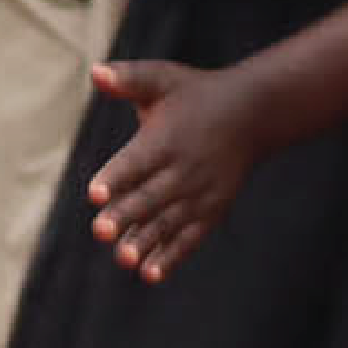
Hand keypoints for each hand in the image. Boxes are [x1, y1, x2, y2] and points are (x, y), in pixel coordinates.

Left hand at [87, 55, 259, 280]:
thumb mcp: (162, 78)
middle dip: (125, 215)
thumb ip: (128, 78)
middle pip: (149, 197)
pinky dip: (171, 256)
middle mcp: (182, 171)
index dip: (115, 177)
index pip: (136, 162)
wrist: (252, 114)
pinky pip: (190, 237)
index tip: (95, 194)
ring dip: (146, 241)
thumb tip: (96, 72)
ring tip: (124, 259)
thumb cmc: (196, 94)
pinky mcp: (212, 210)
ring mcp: (200, 194)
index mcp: (164, 141)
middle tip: (101, 232)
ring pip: (167, 222)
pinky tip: (150, 275)